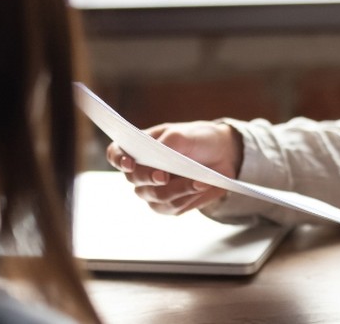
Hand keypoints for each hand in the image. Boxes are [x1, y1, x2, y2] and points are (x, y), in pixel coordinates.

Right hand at [106, 120, 242, 214]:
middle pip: (135, 179)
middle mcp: (141, 171)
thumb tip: (158, 152)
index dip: (118, 159)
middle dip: (150, 177)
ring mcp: (153, 190)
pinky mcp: (169, 205)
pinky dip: (189, 197)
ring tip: (199, 181)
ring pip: (157, 196)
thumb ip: (169, 141)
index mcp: (139, 148)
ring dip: (179, 189)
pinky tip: (203, 186)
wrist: (223, 154)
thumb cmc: (199, 139)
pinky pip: (173, 206)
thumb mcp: (186, 134)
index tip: (130, 163)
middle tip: (164, 175)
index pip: (116, 154)